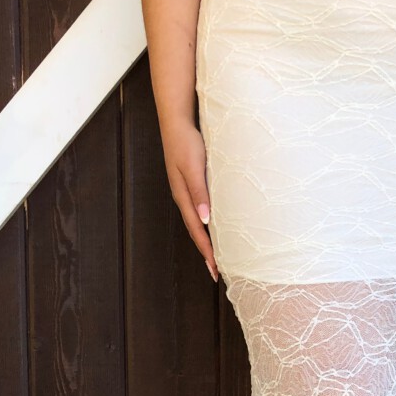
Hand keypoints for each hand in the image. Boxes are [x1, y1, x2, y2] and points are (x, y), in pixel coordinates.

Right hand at [161, 118, 218, 281]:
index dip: (207, 251)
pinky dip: (208, 225)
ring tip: (218, 256)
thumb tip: (205, 220)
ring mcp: (187, 192)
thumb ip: (199, 192)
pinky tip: (216, 227)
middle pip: (197, 232)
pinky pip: (201, 211)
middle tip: (218, 272)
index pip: (197, 231)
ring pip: (199, 223)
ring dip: (208, 241)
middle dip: (207, 253)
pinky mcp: (192, 184)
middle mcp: (185, 198)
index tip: (216, 269)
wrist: (177, 123)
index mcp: (184, 197)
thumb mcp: (194, 167)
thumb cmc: (187, 142)